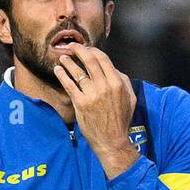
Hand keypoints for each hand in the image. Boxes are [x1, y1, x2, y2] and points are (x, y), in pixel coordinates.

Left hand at [53, 46, 137, 175]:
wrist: (112, 142)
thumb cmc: (121, 121)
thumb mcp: (130, 99)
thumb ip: (124, 81)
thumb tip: (114, 68)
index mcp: (117, 82)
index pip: (102, 58)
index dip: (92, 50)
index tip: (86, 49)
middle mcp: (104, 86)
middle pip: (89, 60)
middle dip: (78, 49)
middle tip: (71, 47)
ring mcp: (92, 94)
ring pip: (77, 71)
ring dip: (68, 61)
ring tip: (62, 58)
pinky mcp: (81, 103)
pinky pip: (69, 84)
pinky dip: (62, 75)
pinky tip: (58, 70)